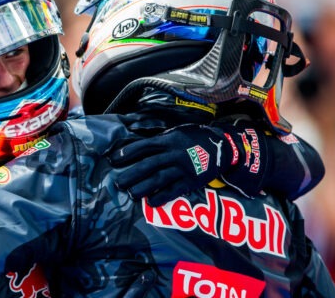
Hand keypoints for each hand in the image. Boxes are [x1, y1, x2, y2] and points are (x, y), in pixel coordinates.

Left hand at [108, 122, 266, 205]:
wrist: (222, 147)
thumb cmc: (193, 138)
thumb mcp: (176, 132)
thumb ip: (158, 138)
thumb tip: (135, 140)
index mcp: (168, 140)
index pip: (144, 146)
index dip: (127, 153)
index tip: (113, 159)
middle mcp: (174, 154)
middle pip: (148, 165)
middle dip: (131, 174)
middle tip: (118, 183)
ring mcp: (183, 169)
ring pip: (159, 179)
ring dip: (143, 187)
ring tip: (131, 193)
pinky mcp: (191, 181)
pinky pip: (174, 191)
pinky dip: (161, 197)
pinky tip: (151, 202)